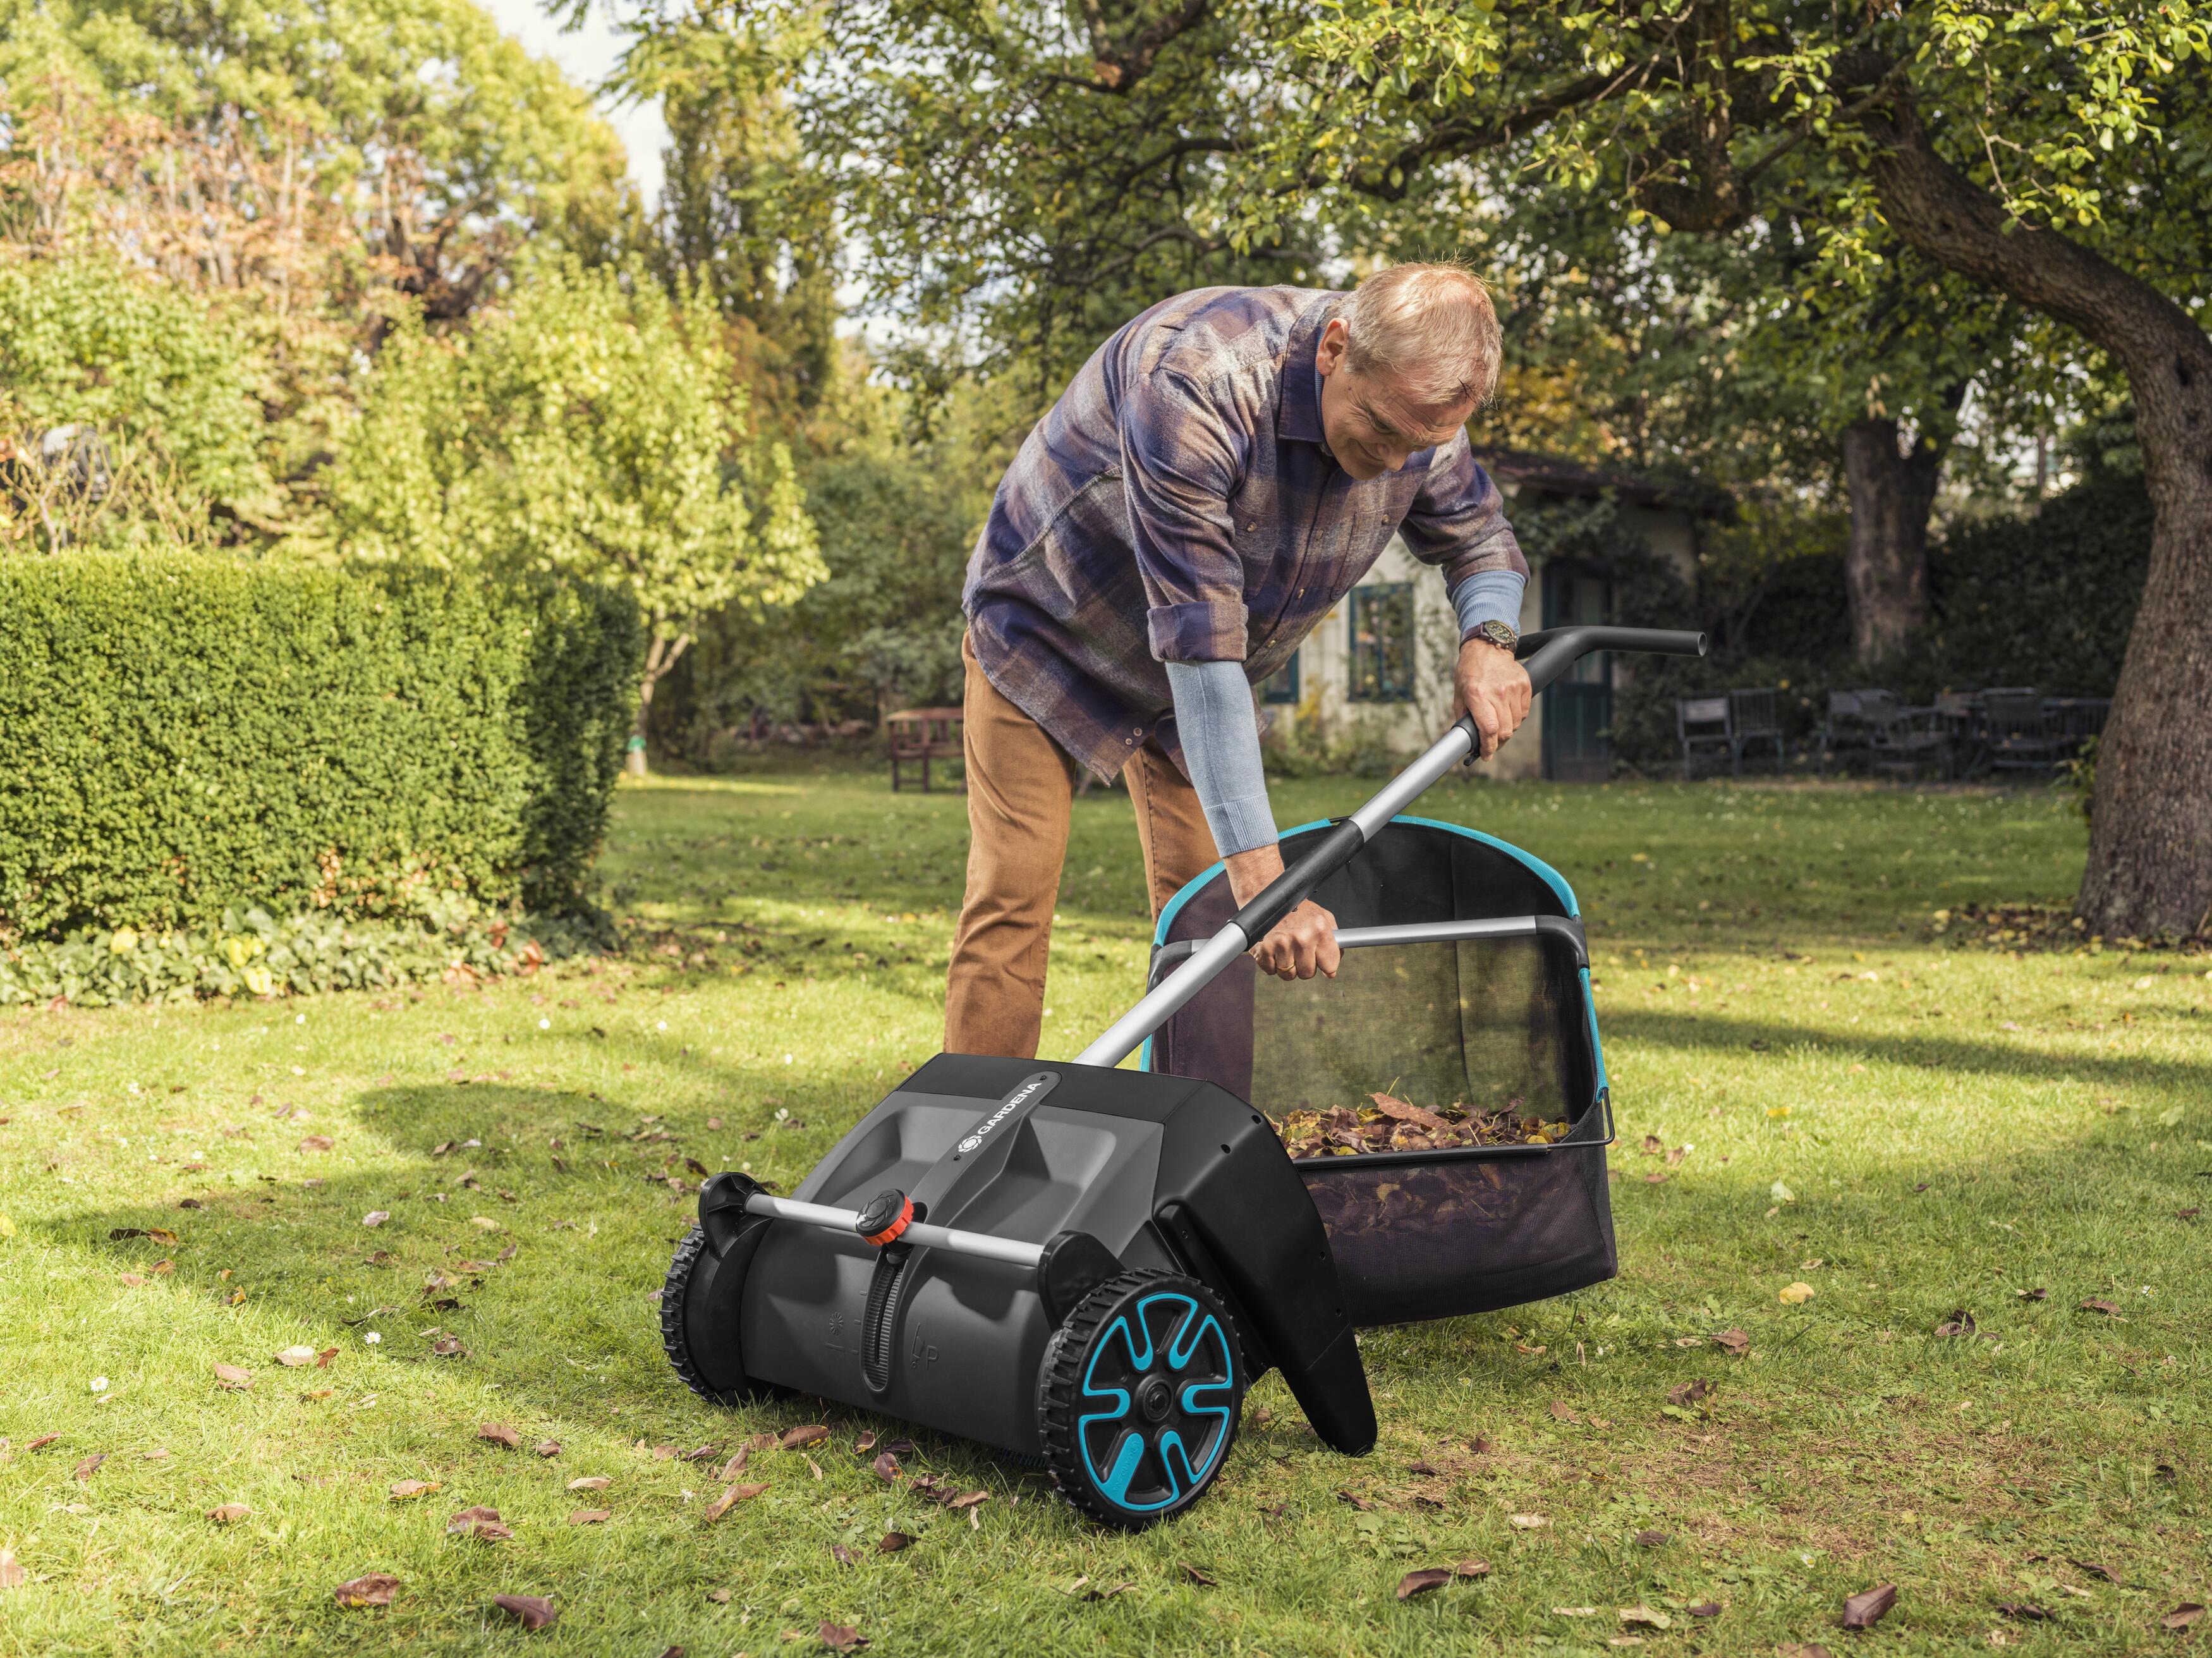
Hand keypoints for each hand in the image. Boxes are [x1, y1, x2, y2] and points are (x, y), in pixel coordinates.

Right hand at [1223, 845, 1340, 981]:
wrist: (1265, 893)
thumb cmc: (1295, 907)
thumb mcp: (1321, 916)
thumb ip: (1333, 937)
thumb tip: (1338, 957)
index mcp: (1319, 929)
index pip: (1330, 965)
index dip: (1326, 967)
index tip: (1323, 965)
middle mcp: (1302, 938)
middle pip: (1307, 974)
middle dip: (1304, 966)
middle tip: (1299, 952)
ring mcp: (1281, 944)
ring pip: (1288, 975)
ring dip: (1286, 966)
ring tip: (1285, 949)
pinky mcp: (1263, 949)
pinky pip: (1270, 971)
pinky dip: (1271, 964)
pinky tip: (1273, 949)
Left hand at [1454, 638, 1532, 758]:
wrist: (1487, 647)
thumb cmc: (1469, 671)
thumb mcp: (1459, 694)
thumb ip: (1463, 717)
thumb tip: (1466, 739)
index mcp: (1478, 695)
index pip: (1489, 729)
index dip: (1489, 747)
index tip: (1486, 755)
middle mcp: (1497, 692)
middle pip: (1505, 730)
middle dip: (1498, 742)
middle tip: (1492, 744)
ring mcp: (1513, 688)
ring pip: (1516, 723)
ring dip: (1508, 729)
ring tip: (1499, 724)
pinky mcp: (1525, 684)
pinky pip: (1524, 711)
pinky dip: (1517, 717)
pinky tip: (1507, 711)